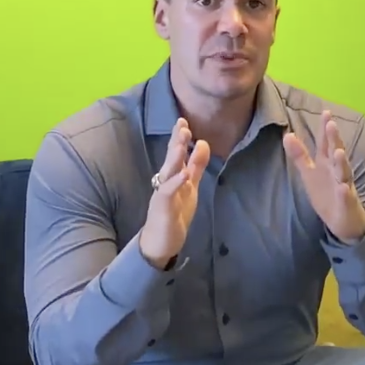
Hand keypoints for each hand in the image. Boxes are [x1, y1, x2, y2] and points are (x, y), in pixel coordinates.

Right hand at [140, 118, 210, 268]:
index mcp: (173, 177)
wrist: (161, 242)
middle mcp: (165, 183)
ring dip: (174, 157)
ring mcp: (162, 195)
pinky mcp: (162, 209)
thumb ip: (196, 167)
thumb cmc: (175, 213)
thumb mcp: (190, 187)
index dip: (179, 138)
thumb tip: (203, 144)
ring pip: (167, 173)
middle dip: (176, 142)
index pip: (176, 154)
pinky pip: (167, 193)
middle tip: (182, 124)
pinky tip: (184, 174)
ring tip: (181, 143)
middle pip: (171, 160)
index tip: (184, 121)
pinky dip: (175, 183)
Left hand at [283, 110, 364, 242]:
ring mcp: (344, 187)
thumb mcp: (310, 174)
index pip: (326, 143)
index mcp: (327, 164)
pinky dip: (345, 192)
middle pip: (336, 153)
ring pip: (344, 173)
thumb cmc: (327, 195)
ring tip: (338, 152)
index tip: (326, 112)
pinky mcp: (347, 203)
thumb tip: (288, 134)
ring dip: (341, 163)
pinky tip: (343, 188)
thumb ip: (300, 155)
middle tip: (331, 124)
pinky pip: (346, 197)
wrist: (344, 221)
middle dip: (334, 139)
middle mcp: (337, 172)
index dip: (325, 129)